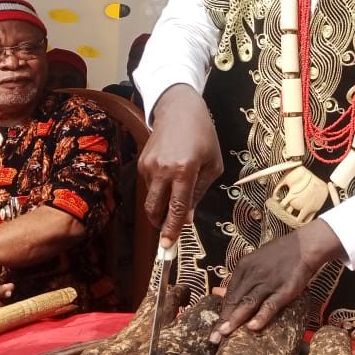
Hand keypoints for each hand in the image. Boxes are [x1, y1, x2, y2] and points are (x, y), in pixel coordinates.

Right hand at [139, 84, 223, 247]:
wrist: (179, 109)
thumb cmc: (203, 136)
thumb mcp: (213, 165)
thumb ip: (200, 193)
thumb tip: (187, 218)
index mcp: (185, 170)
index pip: (176, 207)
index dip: (172, 229)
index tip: (167, 246)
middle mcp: (163, 169)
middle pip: (155, 209)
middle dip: (161, 223)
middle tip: (169, 230)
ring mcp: (149, 166)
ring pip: (152, 198)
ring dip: (163, 203)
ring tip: (177, 188)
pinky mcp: (141, 162)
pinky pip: (150, 185)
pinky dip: (159, 188)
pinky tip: (170, 175)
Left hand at [209, 220, 344, 342]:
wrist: (304, 246)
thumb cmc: (278, 255)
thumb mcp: (253, 261)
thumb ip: (238, 279)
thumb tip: (216, 293)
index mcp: (243, 267)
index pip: (229, 294)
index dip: (222, 312)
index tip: (215, 328)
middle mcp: (253, 275)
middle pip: (235, 300)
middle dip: (224, 320)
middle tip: (214, 338)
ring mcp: (268, 282)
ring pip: (248, 303)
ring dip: (235, 320)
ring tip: (224, 334)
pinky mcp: (284, 290)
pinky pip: (270, 305)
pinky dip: (261, 316)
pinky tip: (252, 327)